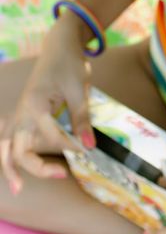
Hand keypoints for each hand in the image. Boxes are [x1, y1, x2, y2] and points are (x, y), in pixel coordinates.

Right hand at [0, 22, 94, 195]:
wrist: (60, 45)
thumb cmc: (69, 63)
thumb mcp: (79, 89)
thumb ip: (82, 118)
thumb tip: (90, 146)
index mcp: (35, 105)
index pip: (52, 136)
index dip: (71, 146)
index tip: (89, 148)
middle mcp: (23, 112)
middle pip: (19, 148)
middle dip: (36, 167)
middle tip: (61, 174)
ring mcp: (21, 113)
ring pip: (7, 145)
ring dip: (11, 166)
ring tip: (19, 188)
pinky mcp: (25, 114)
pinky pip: (12, 138)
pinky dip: (11, 154)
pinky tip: (18, 169)